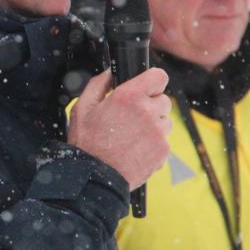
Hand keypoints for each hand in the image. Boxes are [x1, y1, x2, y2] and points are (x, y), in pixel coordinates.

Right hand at [68, 68, 171, 188]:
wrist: (96, 177)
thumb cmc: (87, 143)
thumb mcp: (83, 107)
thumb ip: (99, 84)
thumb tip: (110, 72)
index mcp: (128, 96)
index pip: (159, 76)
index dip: (153, 81)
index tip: (146, 88)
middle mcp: (147, 111)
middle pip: (163, 100)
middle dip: (150, 106)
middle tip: (132, 118)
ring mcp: (158, 132)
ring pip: (165, 121)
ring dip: (154, 125)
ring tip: (133, 136)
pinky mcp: (163, 150)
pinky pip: (165, 140)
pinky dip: (154, 144)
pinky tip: (136, 149)